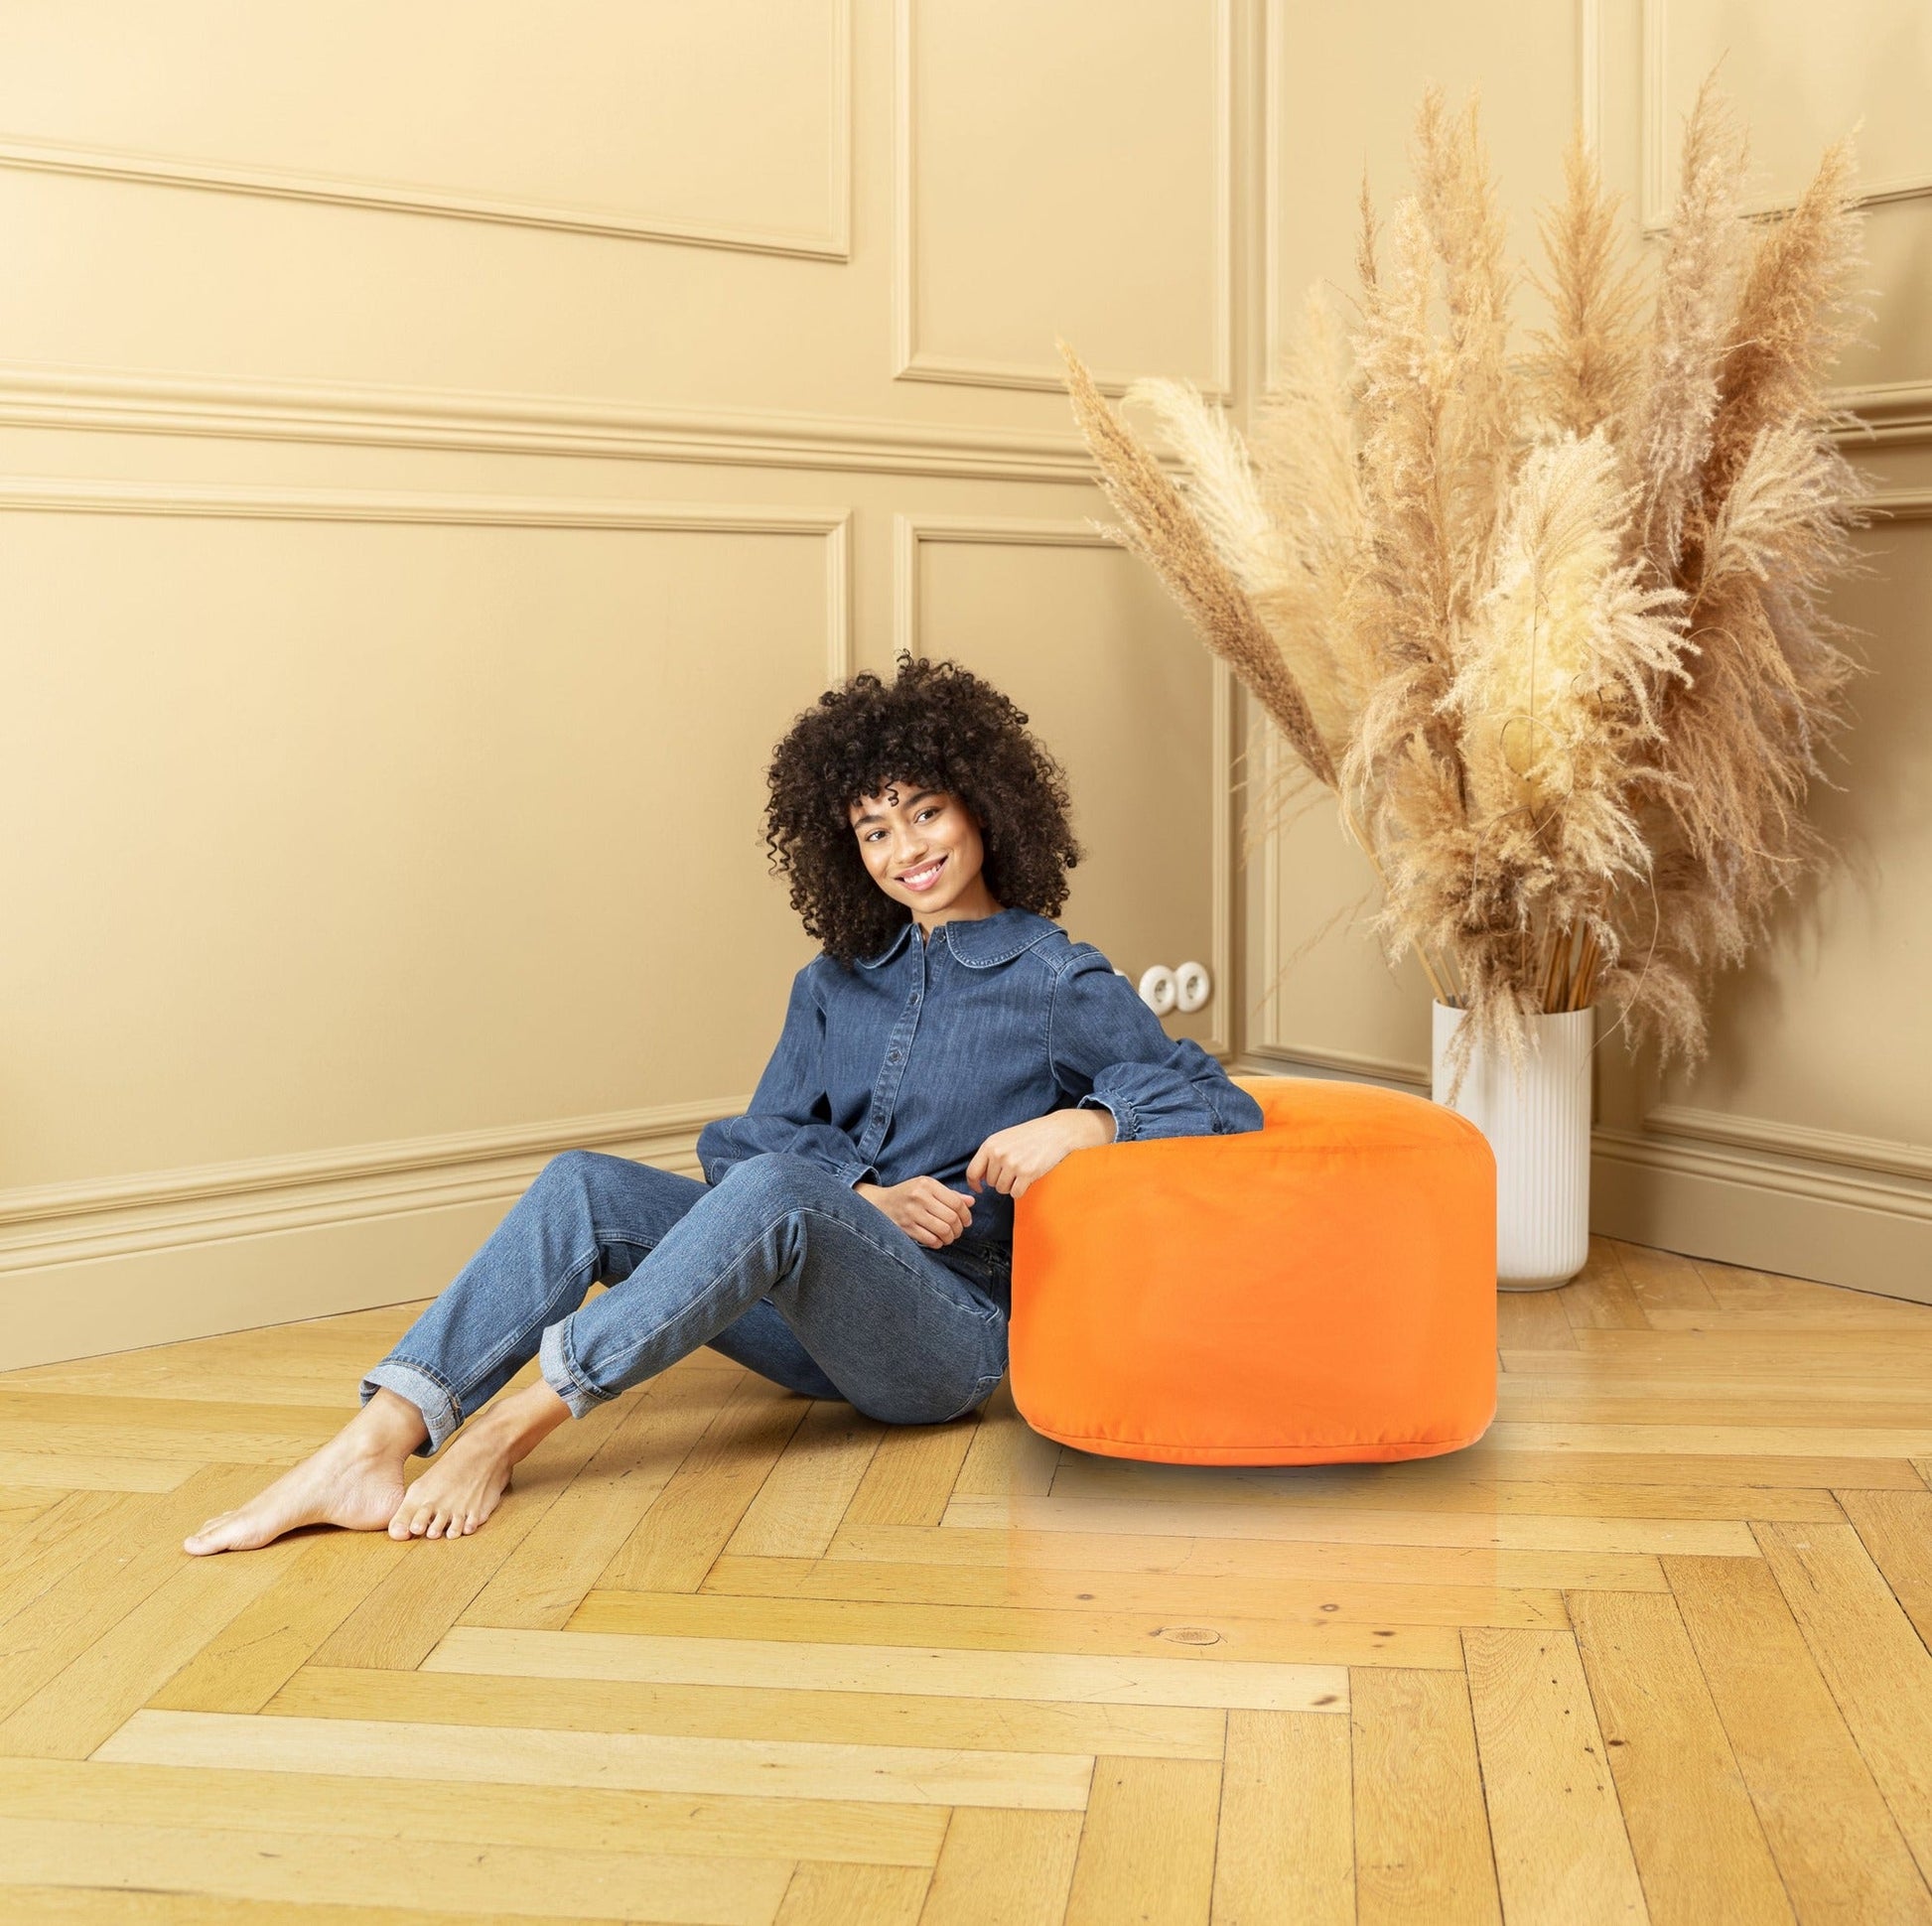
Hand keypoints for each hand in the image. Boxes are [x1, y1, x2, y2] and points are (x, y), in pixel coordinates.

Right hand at [853, 1174, 974, 1247]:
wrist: (879, 1203)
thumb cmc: (908, 1195)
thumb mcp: (927, 1188)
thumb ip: (950, 1195)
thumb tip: (971, 1202)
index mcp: (927, 1184)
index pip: (956, 1202)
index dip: (966, 1215)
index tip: (967, 1221)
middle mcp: (919, 1197)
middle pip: (951, 1218)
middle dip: (959, 1229)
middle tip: (958, 1231)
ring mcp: (911, 1213)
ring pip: (943, 1230)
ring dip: (950, 1237)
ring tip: (949, 1237)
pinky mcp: (906, 1227)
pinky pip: (930, 1239)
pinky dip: (938, 1243)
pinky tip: (937, 1240)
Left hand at [966, 1107, 1114, 1201]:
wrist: (1056, 1131)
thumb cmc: (1030, 1135)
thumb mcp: (1004, 1138)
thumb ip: (990, 1154)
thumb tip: (979, 1178)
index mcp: (990, 1144)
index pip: (972, 1172)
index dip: (974, 1184)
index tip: (980, 1188)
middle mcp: (999, 1154)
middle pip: (990, 1183)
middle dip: (1001, 1181)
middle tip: (1014, 1170)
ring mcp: (1012, 1164)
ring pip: (1002, 1189)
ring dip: (1011, 1186)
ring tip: (1022, 1172)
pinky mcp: (1027, 1173)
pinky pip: (1015, 1194)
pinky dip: (1021, 1190)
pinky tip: (1028, 1178)